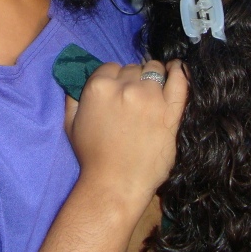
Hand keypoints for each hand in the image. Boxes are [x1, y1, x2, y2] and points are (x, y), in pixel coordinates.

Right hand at [66, 60, 187, 206]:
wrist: (116, 184)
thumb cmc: (92, 157)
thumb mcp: (72, 124)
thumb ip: (73, 98)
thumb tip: (76, 81)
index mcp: (99, 87)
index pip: (110, 67)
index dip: (114, 78)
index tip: (117, 91)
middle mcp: (125, 87)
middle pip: (133, 68)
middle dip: (132, 79)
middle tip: (133, 98)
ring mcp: (150, 97)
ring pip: (154, 70)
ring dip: (152, 77)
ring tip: (152, 92)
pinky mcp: (170, 110)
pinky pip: (179, 82)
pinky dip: (179, 72)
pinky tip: (177, 70)